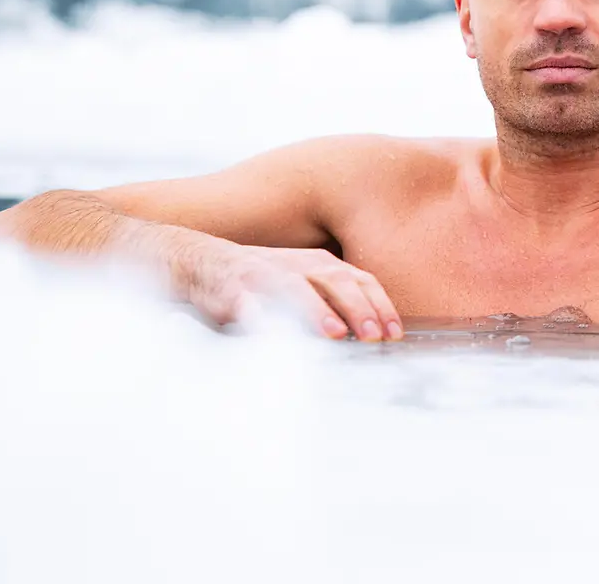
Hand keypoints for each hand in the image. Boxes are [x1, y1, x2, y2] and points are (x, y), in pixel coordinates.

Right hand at [173, 242, 402, 341]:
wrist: (204, 263)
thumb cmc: (264, 282)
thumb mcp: (306, 284)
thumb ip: (335, 303)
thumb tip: (372, 335)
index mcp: (320, 264)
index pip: (360, 281)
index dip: (379, 305)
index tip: (394, 333)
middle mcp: (297, 265)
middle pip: (335, 281)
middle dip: (357, 308)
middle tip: (373, 335)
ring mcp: (264, 273)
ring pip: (295, 288)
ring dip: (315, 310)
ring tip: (333, 332)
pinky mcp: (232, 288)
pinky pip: (247, 301)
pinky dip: (259, 313)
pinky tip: (270, 327)